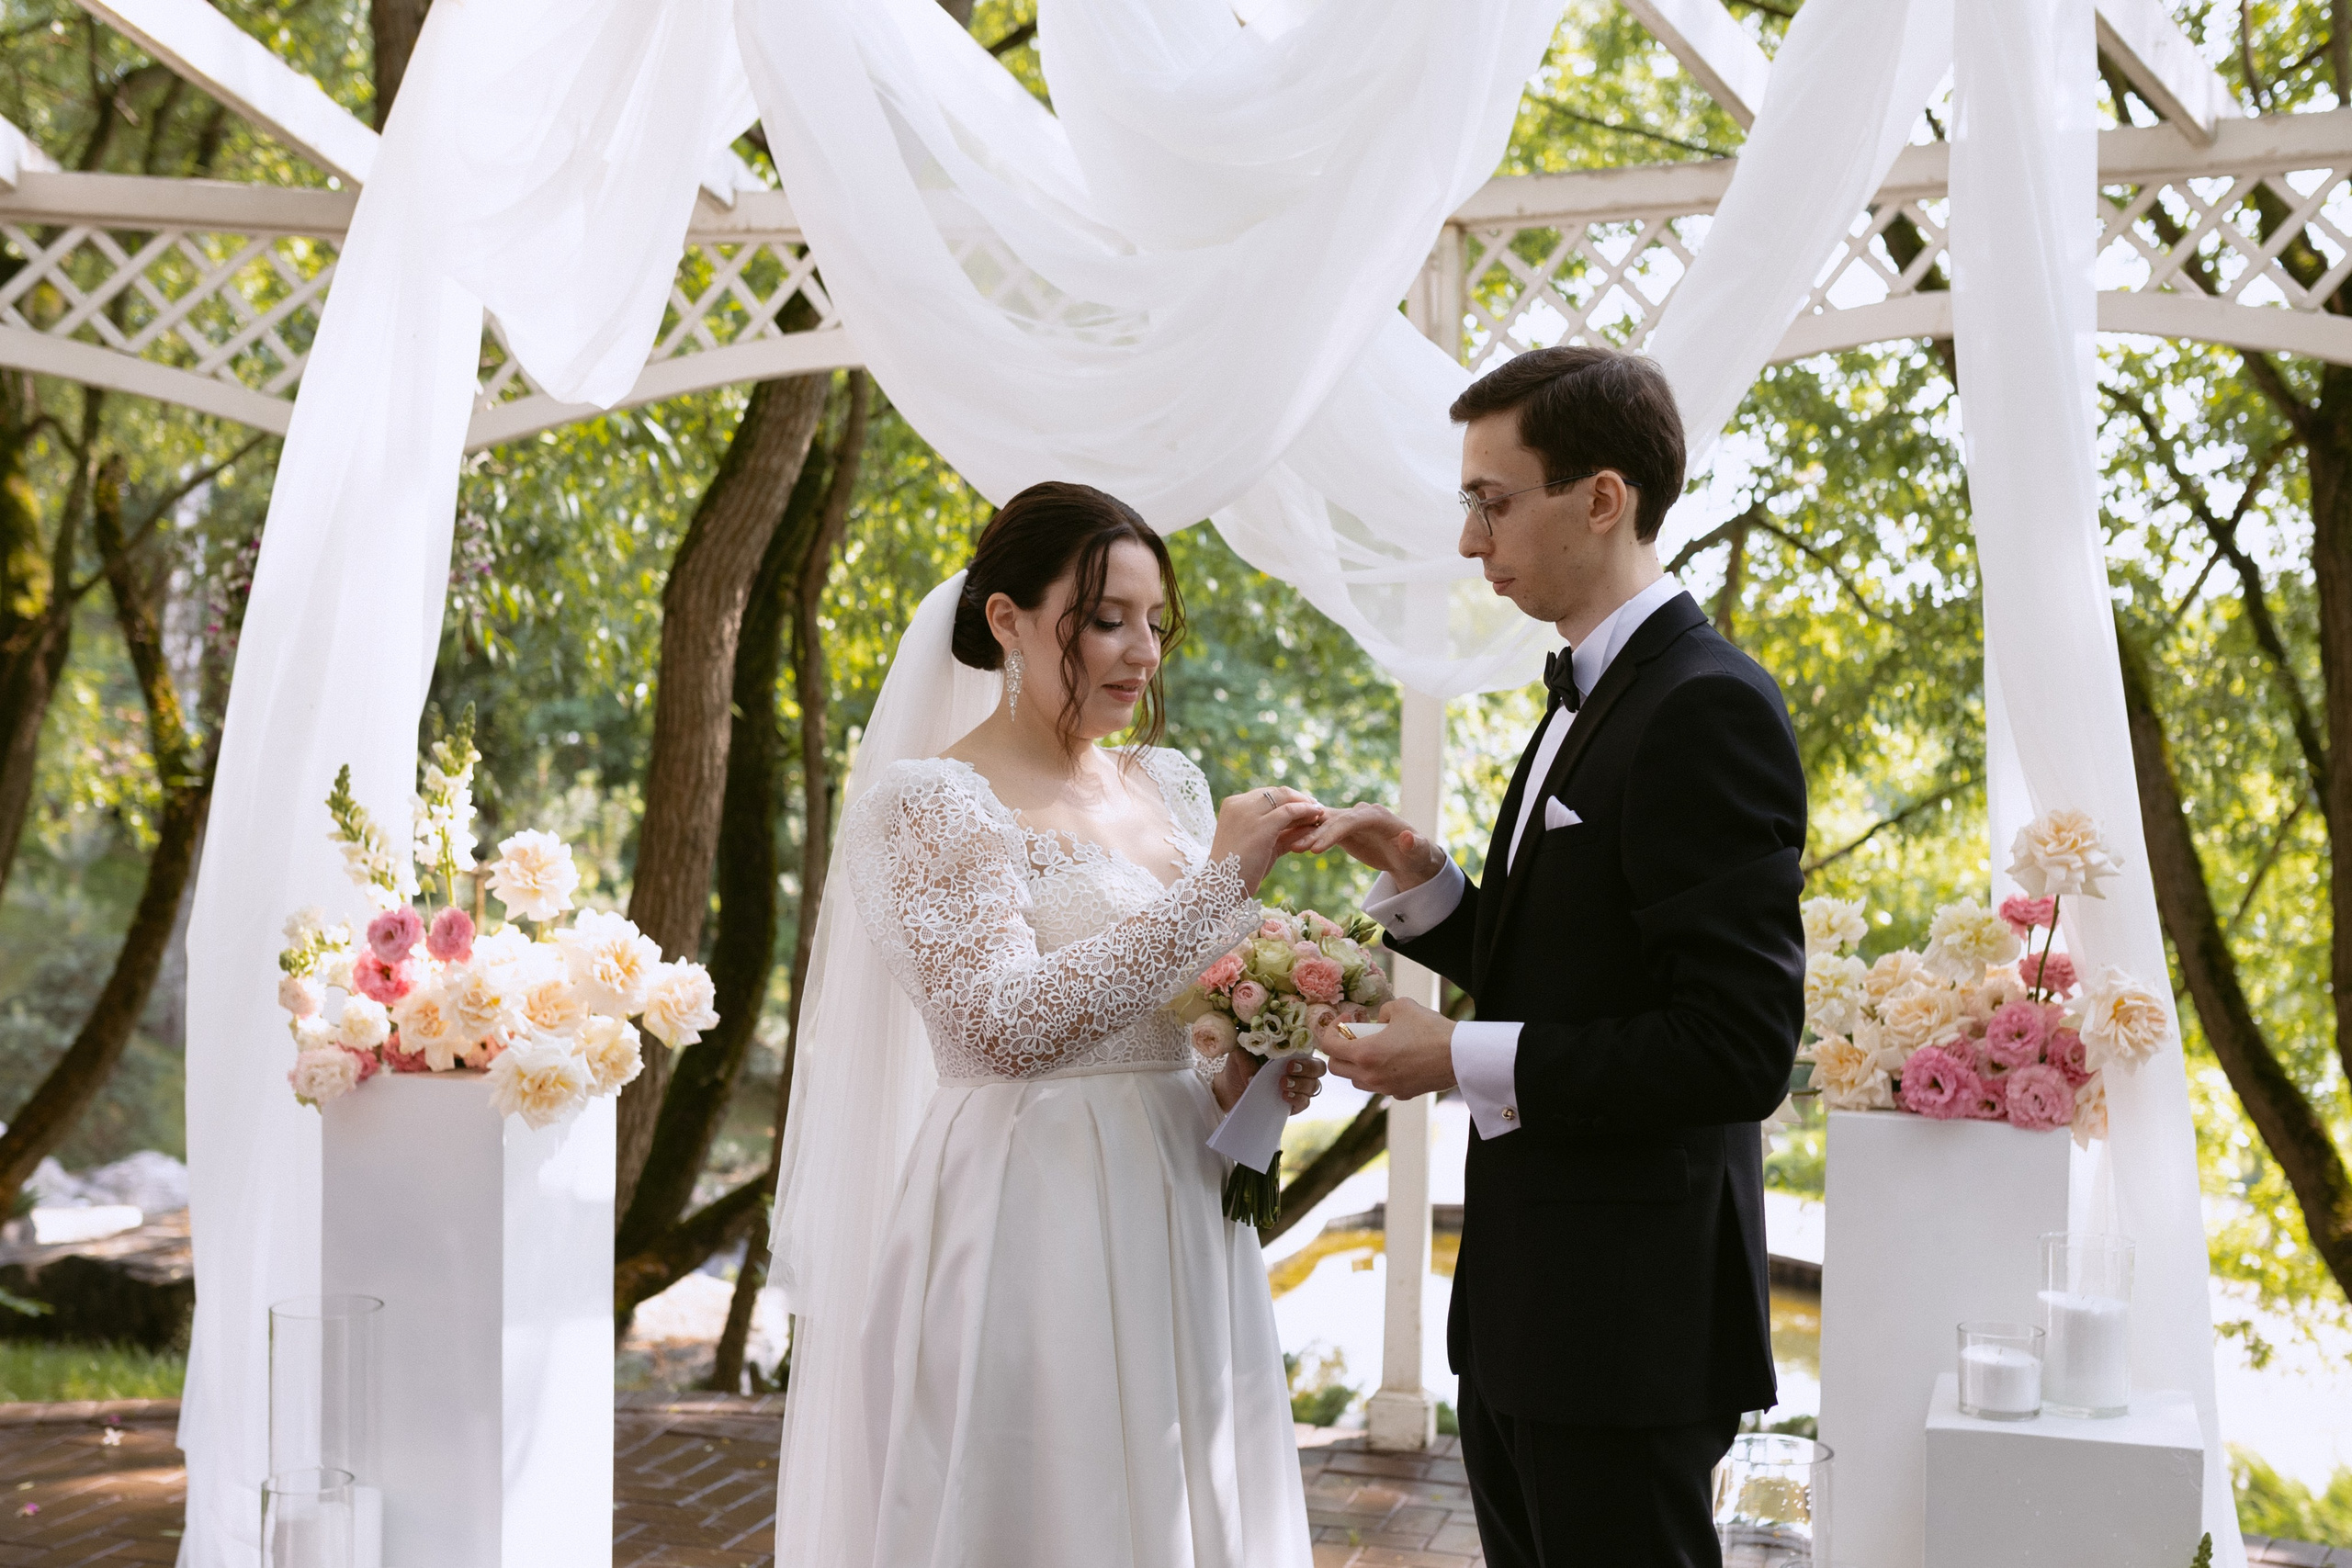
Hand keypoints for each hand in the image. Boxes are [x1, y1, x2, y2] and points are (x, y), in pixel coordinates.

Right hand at [1210, 787, 1325, 894]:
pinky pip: (1289, 811)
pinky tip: (1317, 816)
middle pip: (1276, 792)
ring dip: (1305, 803)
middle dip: (1298, 798)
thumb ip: (1282, 833)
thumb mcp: (1262, 845)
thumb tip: (1307, 823)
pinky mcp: (1261, 826)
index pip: (1266, 795)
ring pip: (1284, 798)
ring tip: (1320, 812)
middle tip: (1316, 807)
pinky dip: (1305, 811)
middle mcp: (1239, 804)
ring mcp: (1248, 813)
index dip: (1287, 799)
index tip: (1304, 806)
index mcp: (1233, 806)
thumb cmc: (1238, 871)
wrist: (1221, 888)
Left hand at [1211, 1050, 1326, 1115]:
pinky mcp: (1294, 1104)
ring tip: (1282, 1085)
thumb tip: (1255, 1074)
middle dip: (1307, 1069)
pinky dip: (1297, 1099)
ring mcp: (1299, 1087)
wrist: (1231, 1090)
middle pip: (1319, 1068)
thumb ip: (1246, 1056)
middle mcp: (1299, 1069)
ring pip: (1314, 1085)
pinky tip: (1285, 1096)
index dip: (1305, 1052)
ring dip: (1300, 1084)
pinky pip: (1305, 1102)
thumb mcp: (1239, 1055)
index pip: (1310, 1049)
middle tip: (1289, 1070)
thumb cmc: (1239, 1067)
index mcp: (1290, 1052)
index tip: (1289, 1059)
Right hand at [1299, 802, 1446, 888]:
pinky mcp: (1343, 829)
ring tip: (1290, 847)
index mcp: (1378, 815)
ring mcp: (1350, 820)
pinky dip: (1308, 836)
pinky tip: (1290, 844)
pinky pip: (1322, 830)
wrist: (1408, 857)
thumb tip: (1409, 837)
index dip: (1335, 832)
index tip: (1318, 849)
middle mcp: (1361, 813)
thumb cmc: (1416, 856)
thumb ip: (1415, 845)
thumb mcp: (1419, 853)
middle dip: (1316, 833)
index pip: (1353, 820)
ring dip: (1307, 834)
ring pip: (1324, 824)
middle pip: (1335, 820)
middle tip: (1296, 848)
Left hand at [1319, 997, 1457, 1098]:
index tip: (1347, 1020)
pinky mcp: (1402, 1094)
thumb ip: (1383, 1011)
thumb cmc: (1431, 1030)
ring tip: (1375, 1047)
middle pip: (1337, 1068)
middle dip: (1339, 1050)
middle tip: (1355, 1035)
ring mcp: (1386, 1088)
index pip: (1329, 1047)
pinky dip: (1379, 1073)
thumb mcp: (1402, 1006)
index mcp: (1365, 1054)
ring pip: (1357, 1080)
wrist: (1459, 1056)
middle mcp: (1371, 1076)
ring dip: (1357, 1064)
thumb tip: (1379, 1020)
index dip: (1331, 1030)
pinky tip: (1396, 1059)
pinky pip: (1380, 1085)